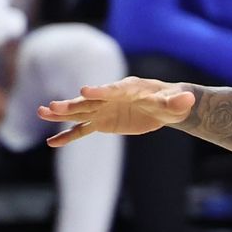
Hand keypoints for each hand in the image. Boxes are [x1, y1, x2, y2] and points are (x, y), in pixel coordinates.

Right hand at [40, 75, 198, 146]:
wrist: (166, 106)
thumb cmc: (172, 101)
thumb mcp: (176, 103)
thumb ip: (177, 101)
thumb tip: (189, 99)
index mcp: (127, 89)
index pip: (111, 89)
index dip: (98, 91)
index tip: (85, 91)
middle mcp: (110, 97)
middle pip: (88, 101)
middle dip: (72, 104)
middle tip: (53, 106)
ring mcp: (104, 110)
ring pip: (80, 112)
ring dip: (62, 114)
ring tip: (42, 112)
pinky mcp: (102, 122)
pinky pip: (82, 130)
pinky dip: (68, 136)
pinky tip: (52, 143)